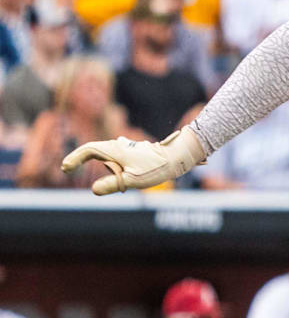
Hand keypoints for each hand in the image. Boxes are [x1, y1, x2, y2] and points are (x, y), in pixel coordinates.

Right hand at [60, 126, 205, 194]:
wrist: (175, 157)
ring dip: (101, 166)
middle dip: (81, 159)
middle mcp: (118, 146)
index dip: (75, 158)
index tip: (65, 167)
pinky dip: (110, 166)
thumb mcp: (132, 180)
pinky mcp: (131, 153)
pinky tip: (121, 176)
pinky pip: (115, 159)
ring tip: (119, 177)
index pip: (89, 150)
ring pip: (106, 156)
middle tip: (67, 168)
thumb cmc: (155, 168)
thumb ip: (112, 185)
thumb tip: (94, 190)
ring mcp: (125, 148)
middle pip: (94, 151)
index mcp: (115, 150)